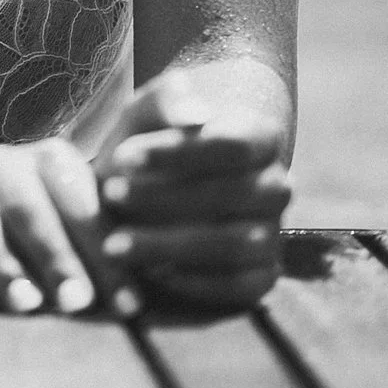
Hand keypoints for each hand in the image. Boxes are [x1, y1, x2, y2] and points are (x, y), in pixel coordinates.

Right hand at [0, 137, 130, 316]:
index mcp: (49, 158)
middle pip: (28, 209)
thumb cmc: (53, 216)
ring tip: (25, 303)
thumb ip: (131, 198)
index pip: (80, 202)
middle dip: (56, 257)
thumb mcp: (92, 197)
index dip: (105, 252)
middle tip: (79, 302)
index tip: (130, 304)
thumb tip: (190, 169)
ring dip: (0, 262)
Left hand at [95, 70, 290, 309]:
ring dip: (171, 244)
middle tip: (110, 197)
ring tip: (115, 244)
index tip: (122, 157)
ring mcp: (273, 231)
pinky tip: (149, 272)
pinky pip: (240, 286)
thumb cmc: (147, 147)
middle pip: (232, 194)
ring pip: (235, 243)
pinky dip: (195, 282)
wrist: (151, 188)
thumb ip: (162, 102)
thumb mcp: (142, 116)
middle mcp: (277, 186)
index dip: (177, 152)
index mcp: (261, 138)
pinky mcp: (263, 274)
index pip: (232, 144)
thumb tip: (194, 113)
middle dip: (164, 198)